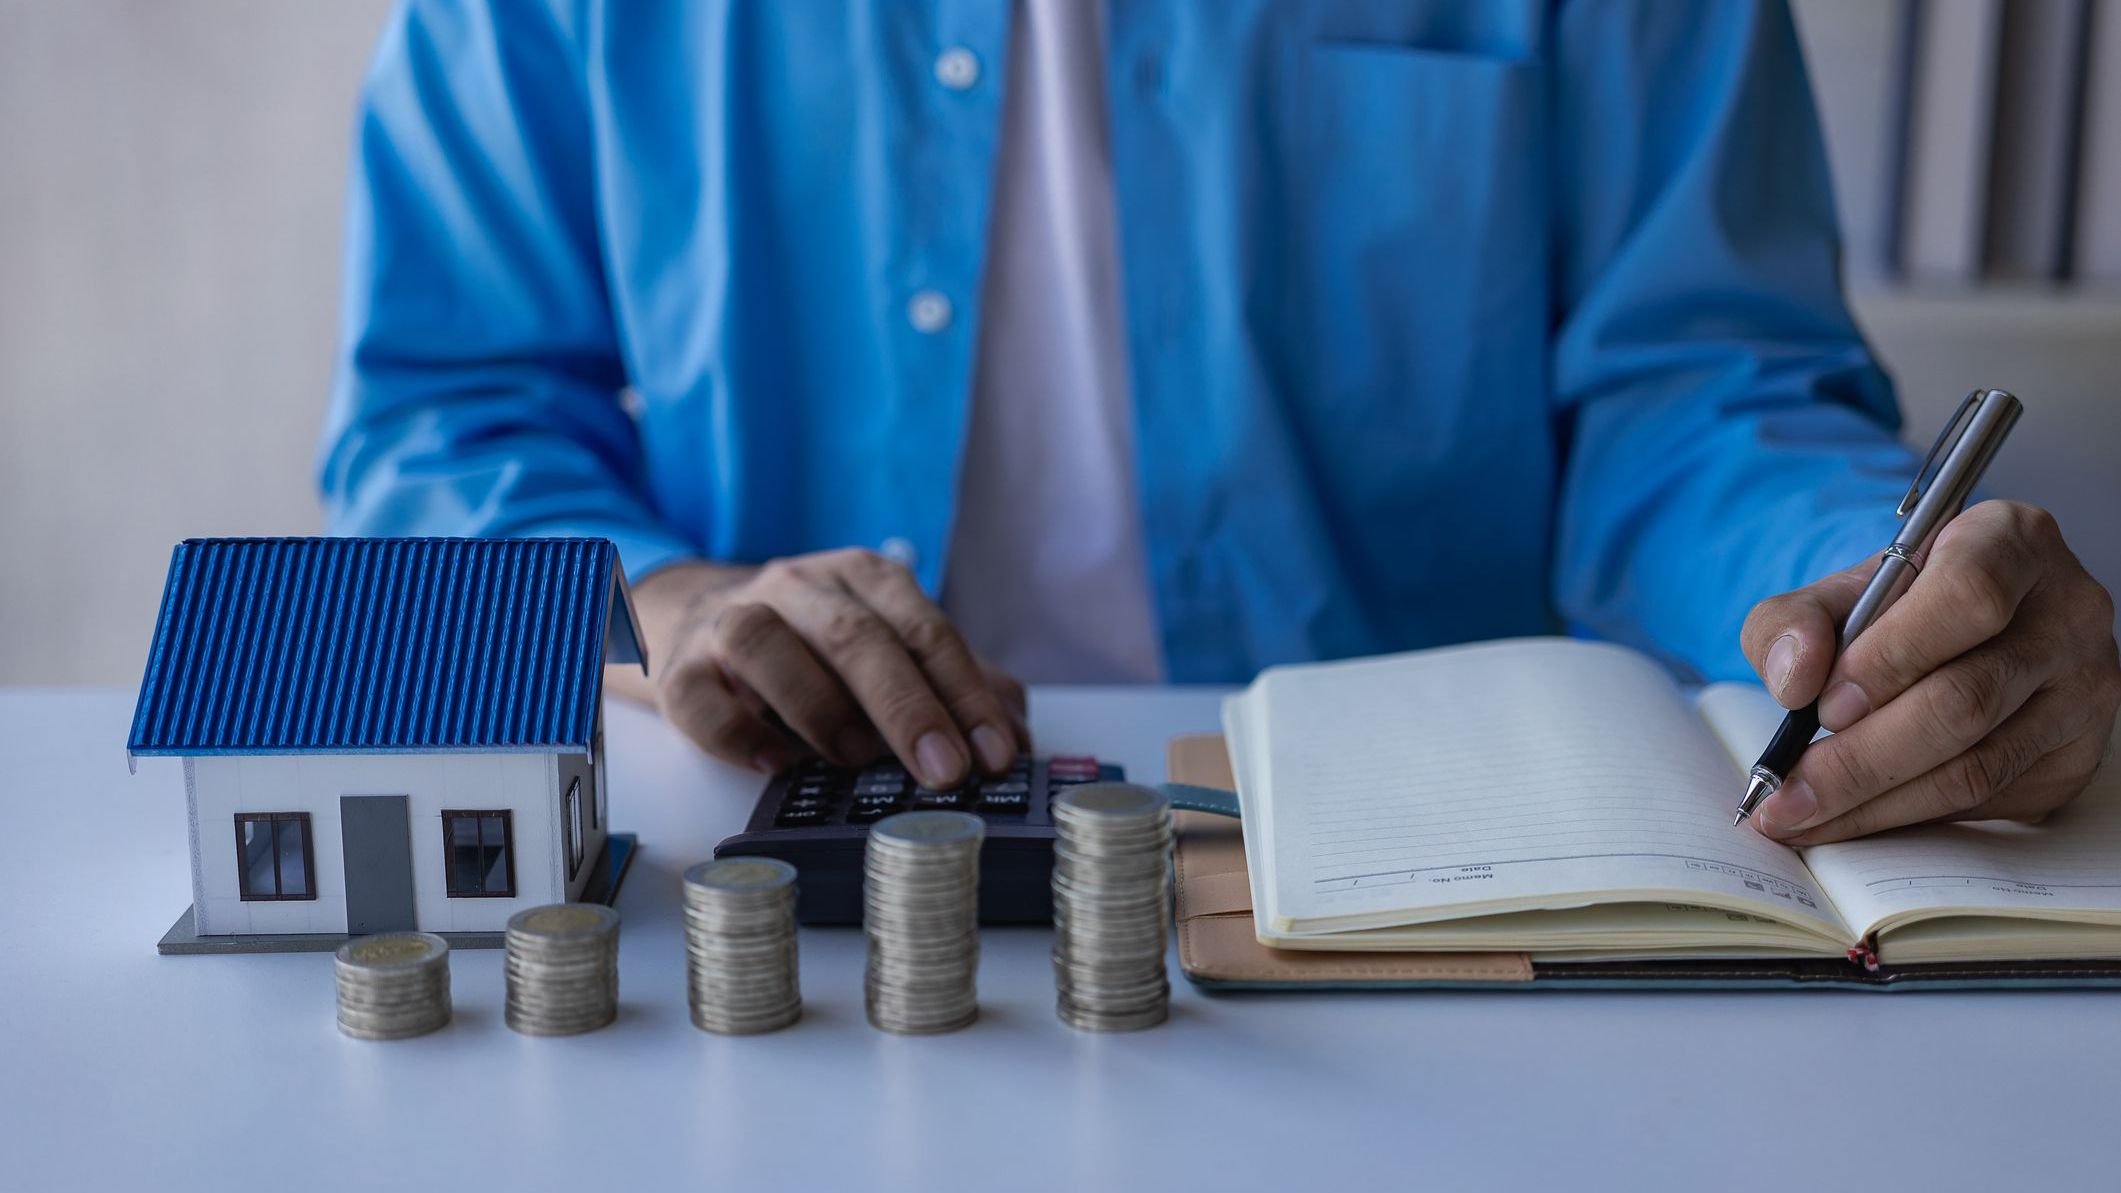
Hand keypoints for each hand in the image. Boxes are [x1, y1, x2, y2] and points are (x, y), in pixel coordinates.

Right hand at [620, 550, 1029, 786]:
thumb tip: (1016, 736)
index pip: (924, 629)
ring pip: (765, 644)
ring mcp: (730, 623)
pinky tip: (776, 764)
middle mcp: (798, 588)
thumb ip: (956, 686)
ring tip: (854, 760)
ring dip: (818, 705)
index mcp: (863, 577)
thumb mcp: (892, 650)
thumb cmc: (817, 649)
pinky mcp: (681, 670)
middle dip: (907, 706)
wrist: (704, 624)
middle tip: (944, 769)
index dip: (964, 693)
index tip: (994, 753)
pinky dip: (737, 734)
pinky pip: (698, 697)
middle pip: (854, 634)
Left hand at [1740, 500, 2120, 843]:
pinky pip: (1989, 801)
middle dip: (1862, 757)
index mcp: (2010, 542)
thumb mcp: (1835, 593)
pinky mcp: (2075, 754)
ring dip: (1876, 803)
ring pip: (1978, 765)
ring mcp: (2082, 688)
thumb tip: (1793, 679)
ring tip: (1801, 815)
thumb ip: (1792, 622)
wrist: (1955, 634)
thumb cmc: (1895, 607)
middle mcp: (2066, 612)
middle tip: (1789, 789)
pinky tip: (1854, 817)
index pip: (1967, 597)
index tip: (1824, 704)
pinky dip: (1910, 817)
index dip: (1891, 657)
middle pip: (1966, 699)